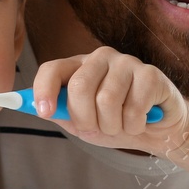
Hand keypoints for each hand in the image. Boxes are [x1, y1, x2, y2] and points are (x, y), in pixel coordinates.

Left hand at [33, 46, 188, 155]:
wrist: (156, 130)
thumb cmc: (116, 122)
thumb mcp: (83, 122)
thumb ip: (61, 113)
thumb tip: (32, 107)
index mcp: (78, 67)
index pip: (52, 69)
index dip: (44, 90)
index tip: (45, 113)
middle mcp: (100, 58)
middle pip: (79, 87)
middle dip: (86, 119)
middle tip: (98, 128)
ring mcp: (126, 63)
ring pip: (107, 100)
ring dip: (113, 126)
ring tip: (121, 125)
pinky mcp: (150, 74)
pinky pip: (133, 108)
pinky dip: (134, 126)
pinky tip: (141, 121)